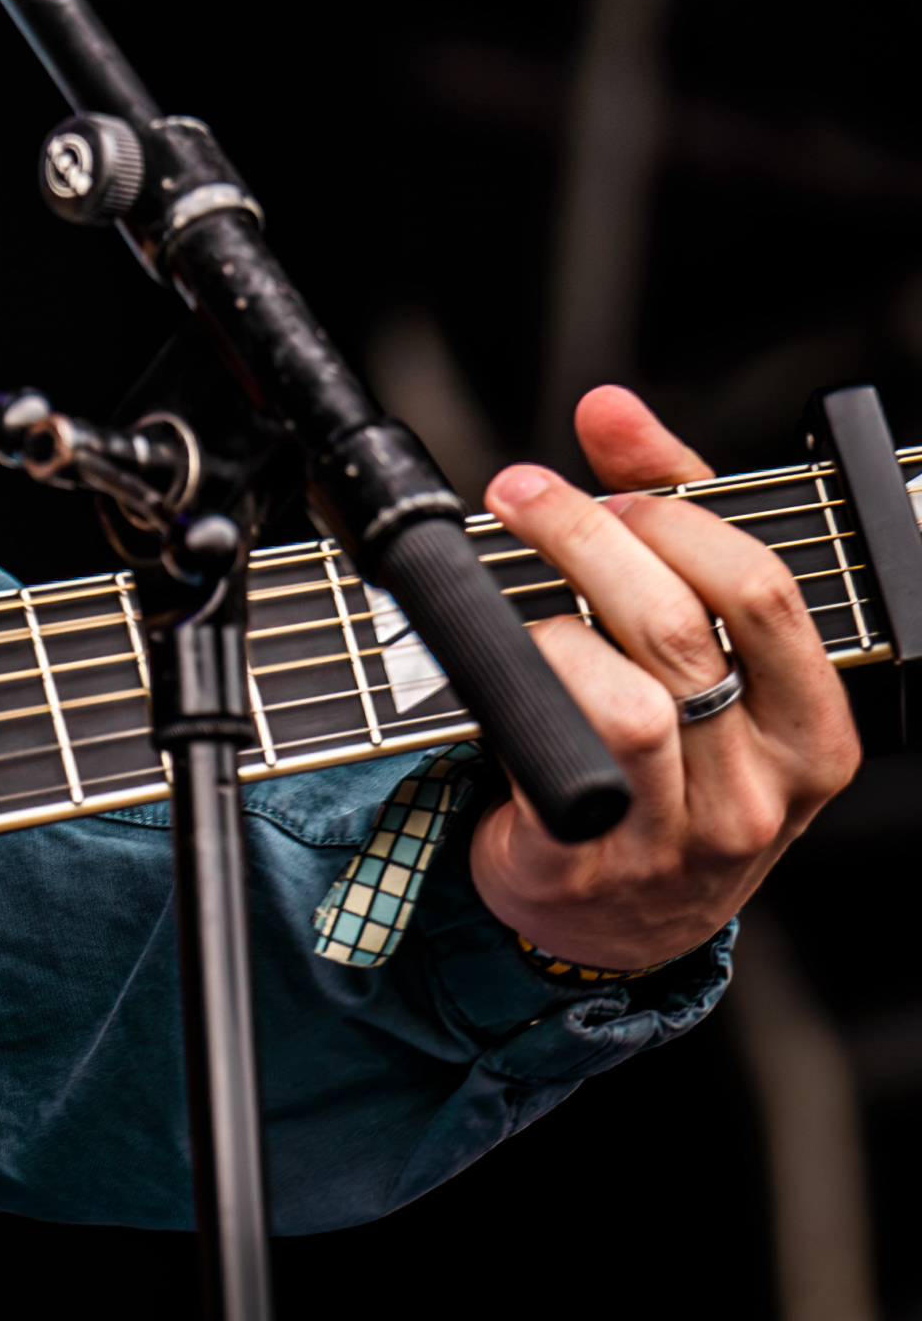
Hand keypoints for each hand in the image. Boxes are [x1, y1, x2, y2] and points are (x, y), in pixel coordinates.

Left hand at [467, 385, 857, 972]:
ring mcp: (681, 833)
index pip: (767, 591)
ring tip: (527, 604)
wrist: (612, 912)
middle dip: (589, 536)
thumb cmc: (666, 756)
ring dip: (557, 622)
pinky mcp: (593, 860)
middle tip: (524, 496)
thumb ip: (670, 515)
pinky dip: (525, 692)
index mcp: (810, 728)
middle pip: (681, 629)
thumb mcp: (698, 639)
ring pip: (630, 698)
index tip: (613, 485)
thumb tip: (612, 408)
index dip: (677, 516)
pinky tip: (510, 673)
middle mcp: (760, 786)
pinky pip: (561, 756)